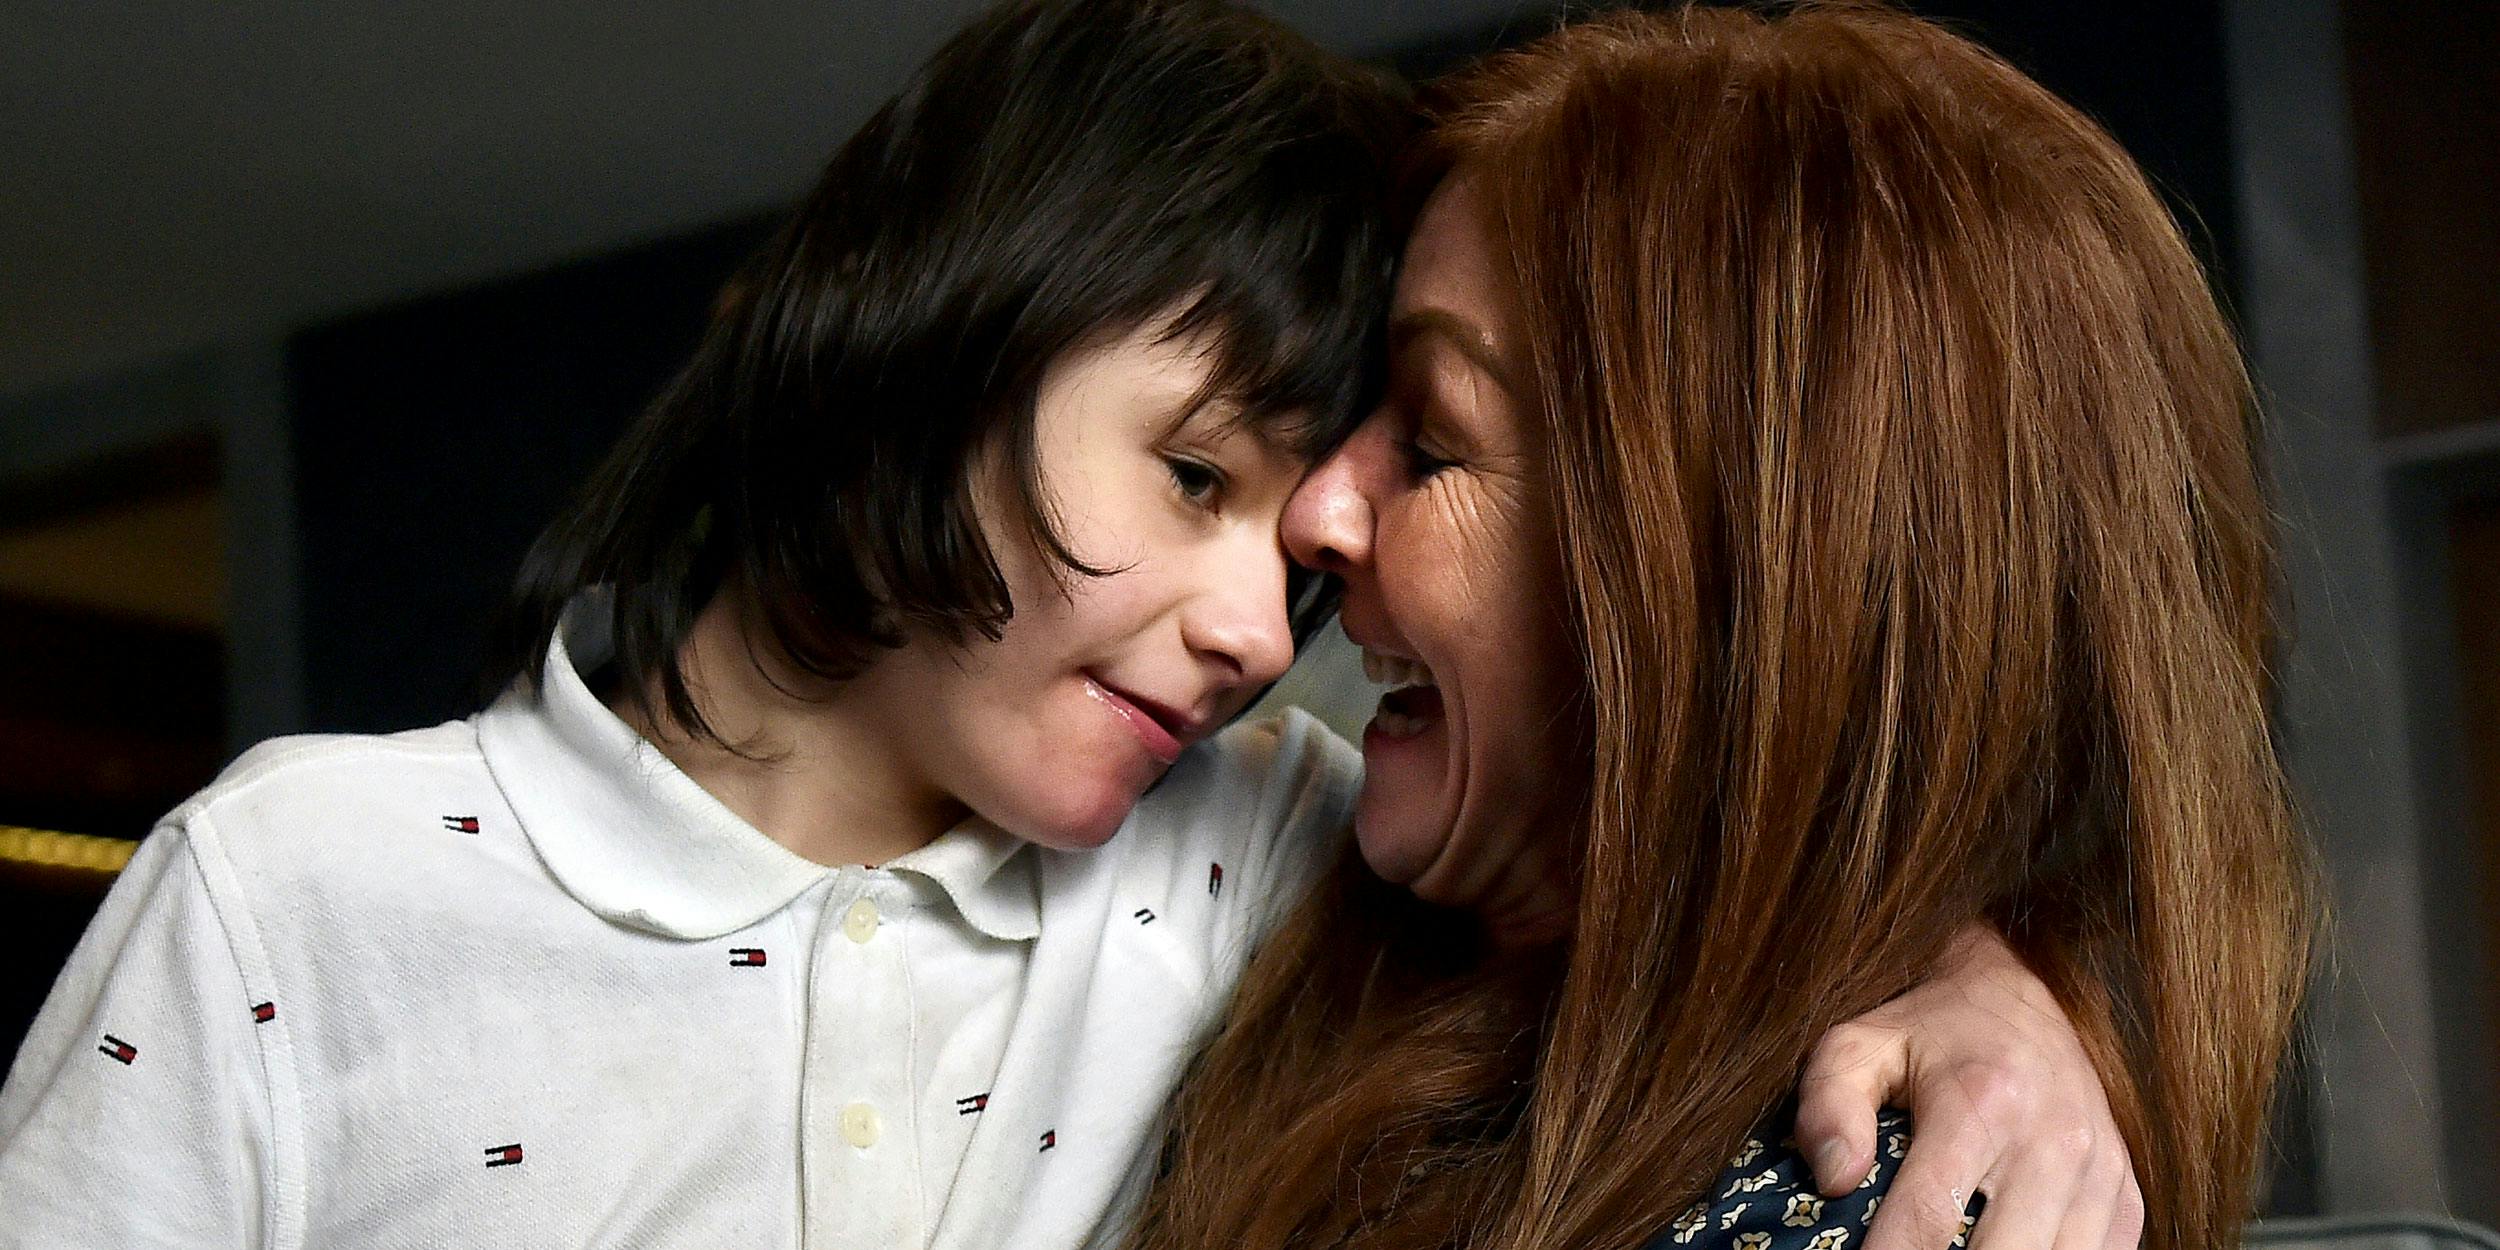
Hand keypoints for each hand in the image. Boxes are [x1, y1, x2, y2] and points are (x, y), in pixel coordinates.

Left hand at [1794, 925, 2141, 1249]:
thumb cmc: (1927, 1031)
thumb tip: (1834, 1179)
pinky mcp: (2124, 1194)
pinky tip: (2006, 1246)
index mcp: (1983, 1100)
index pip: (1929, 1218)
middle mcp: (2054, 1138)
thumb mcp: (1859, 1045)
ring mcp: (2100, 1170)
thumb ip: (1829, 1103)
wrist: (2019, 993)